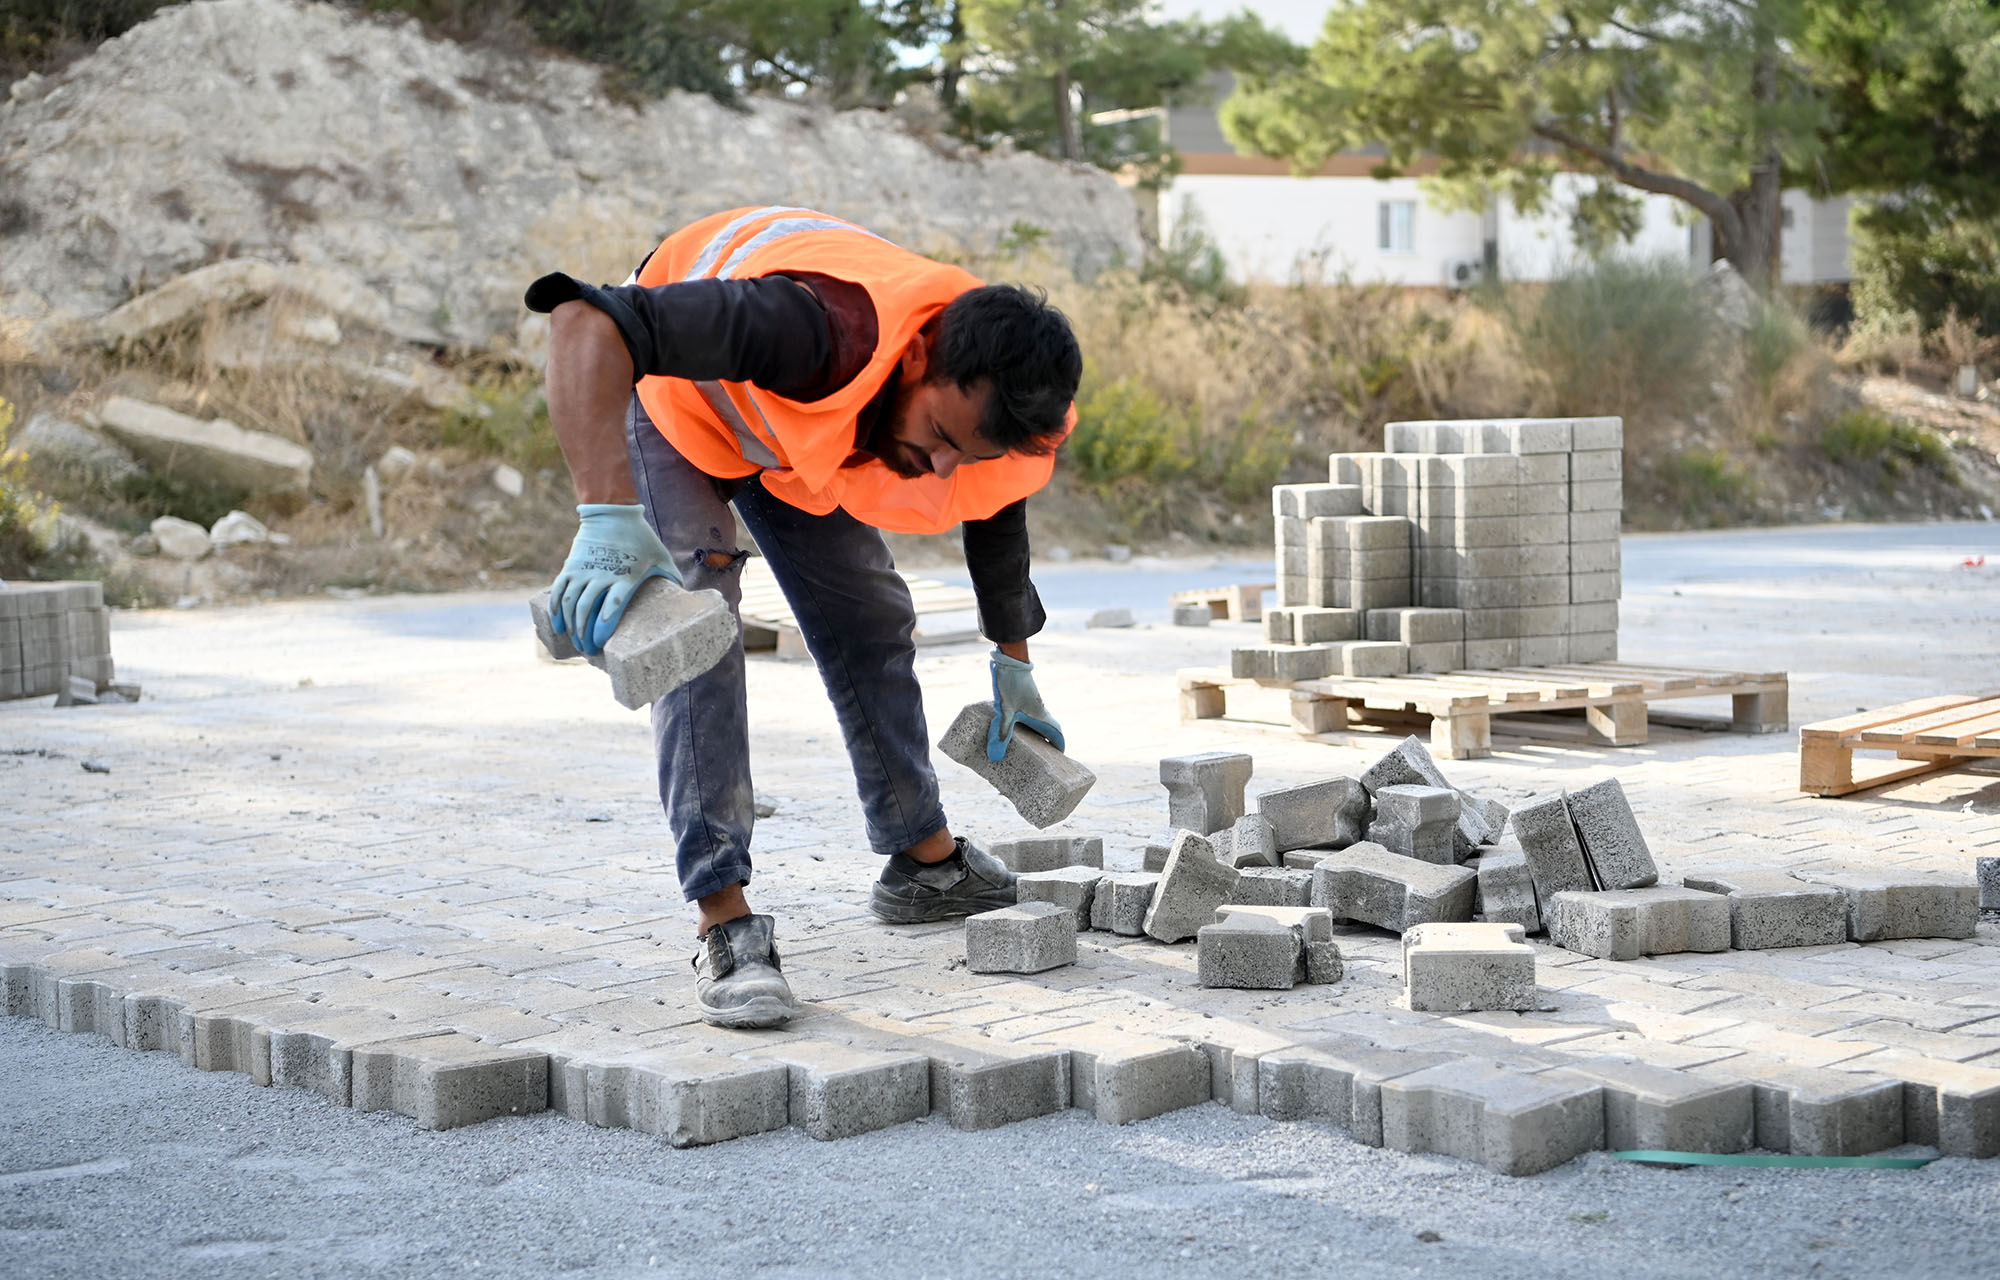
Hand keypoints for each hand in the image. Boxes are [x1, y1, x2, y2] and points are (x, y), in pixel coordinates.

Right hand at [549, 504, 681, 655]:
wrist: (613, 513)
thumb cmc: (641, 538)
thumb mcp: (660, 557)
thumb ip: (671, 577)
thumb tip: (685, 596)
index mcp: (625, 577)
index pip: (612, 607)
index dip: (603, 627)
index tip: (600, 642)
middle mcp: (602, 575)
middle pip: (587, 610)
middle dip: (584, 634)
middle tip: (589, 650)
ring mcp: (584, 571)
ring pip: (570, 603)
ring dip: (571, 625)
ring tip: (576, 641)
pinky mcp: (571, 566)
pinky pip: (559, 590)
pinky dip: (556, 610)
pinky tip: (557, 626)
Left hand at [987, 648, 1064, 761]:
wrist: (1011, 661)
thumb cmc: (1011, 685)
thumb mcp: (1005, 711)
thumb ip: (1002, 732)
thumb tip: (995, 757)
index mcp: (1041, 715)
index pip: (1056, 733)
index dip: (1059, 745)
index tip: (1060, 758)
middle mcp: (1040, 710)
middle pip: (1049, 730)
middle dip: (1048, 743)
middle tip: (1044, 757)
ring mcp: (1033, 703)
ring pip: (1039, 722)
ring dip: (1038, 734)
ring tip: (1029, 746)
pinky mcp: (1025, 699)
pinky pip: (1030, 716)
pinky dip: (1028, 726)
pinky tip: (1016, 729)